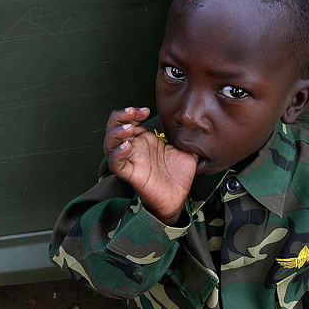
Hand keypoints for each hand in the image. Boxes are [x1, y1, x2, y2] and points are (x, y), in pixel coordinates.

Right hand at [104, 107, 197, 224]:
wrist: (179, 198)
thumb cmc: (179, 175)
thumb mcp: (187, 149)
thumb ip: (189, 136)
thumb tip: (198, 124)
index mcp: (145, 139)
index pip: (129, 119)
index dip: (132, 111)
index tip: (145, 110)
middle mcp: (135, 148)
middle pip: (113, 128)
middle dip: (119, 116)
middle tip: (132, 112)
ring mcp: (131, 160)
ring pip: (109, 144)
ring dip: (116, 132)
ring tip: (129, 128)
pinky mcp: (130, 174)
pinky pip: (116, 164)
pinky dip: (116, 154)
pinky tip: (127, 146)